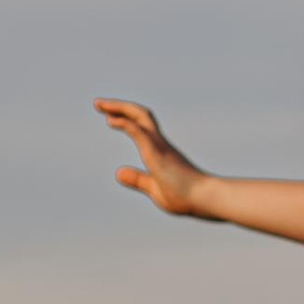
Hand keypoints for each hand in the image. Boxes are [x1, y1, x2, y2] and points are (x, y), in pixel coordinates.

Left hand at [95, 97, 207, 216]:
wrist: (204, 199)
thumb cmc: (185, 197)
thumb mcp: (154, 188)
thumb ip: (138, 180)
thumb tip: (119, 172)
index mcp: (159, 151)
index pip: (140, 127)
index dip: (124, 119)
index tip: (109, 117)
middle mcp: (160, 143)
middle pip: (139, 115)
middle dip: (118, 107)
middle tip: (99, 104)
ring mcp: (160, 146)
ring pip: (139, 117)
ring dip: (119, 109)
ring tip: (101, 105)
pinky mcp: (158, 153)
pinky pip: (140, 133)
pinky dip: (125, 124)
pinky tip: (111, 120)